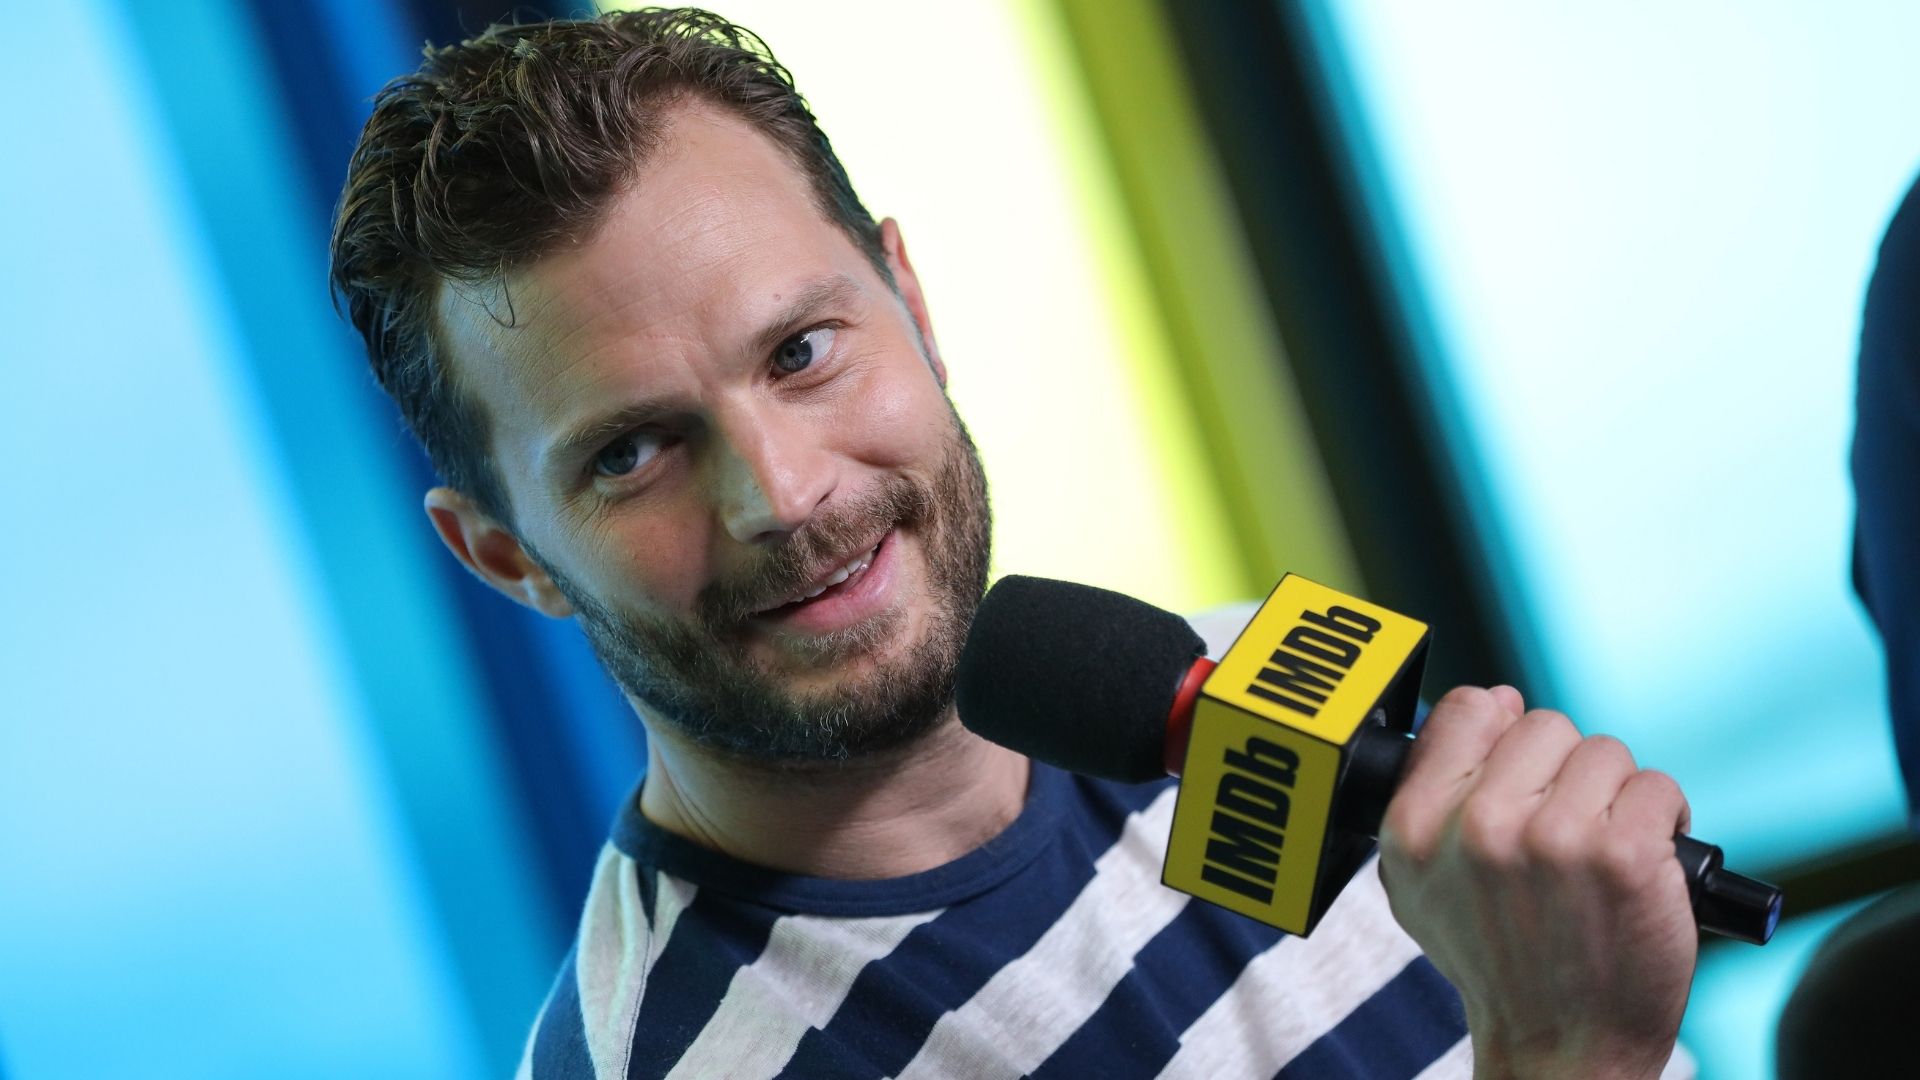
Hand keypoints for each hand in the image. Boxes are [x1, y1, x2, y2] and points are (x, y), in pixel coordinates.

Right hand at [1377, 686, 1697, 1079]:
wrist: (1559, 1045)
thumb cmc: (1496, 959)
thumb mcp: (1421, 882)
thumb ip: (1433, 788)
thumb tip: (1494, 702)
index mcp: (1416, 826)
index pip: (1469, 708)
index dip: (1504, 733)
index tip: (1522, 776)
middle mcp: (1477, 827)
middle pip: (1544, 725)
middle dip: (1565, 771)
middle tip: (1565, 831)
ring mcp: (1553, 840)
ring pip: (1605, 753)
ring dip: (1617, 795)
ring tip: (1603, 852)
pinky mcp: (1624, 857)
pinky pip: (1657, 786)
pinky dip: (1664, 818)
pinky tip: (1642, 861)